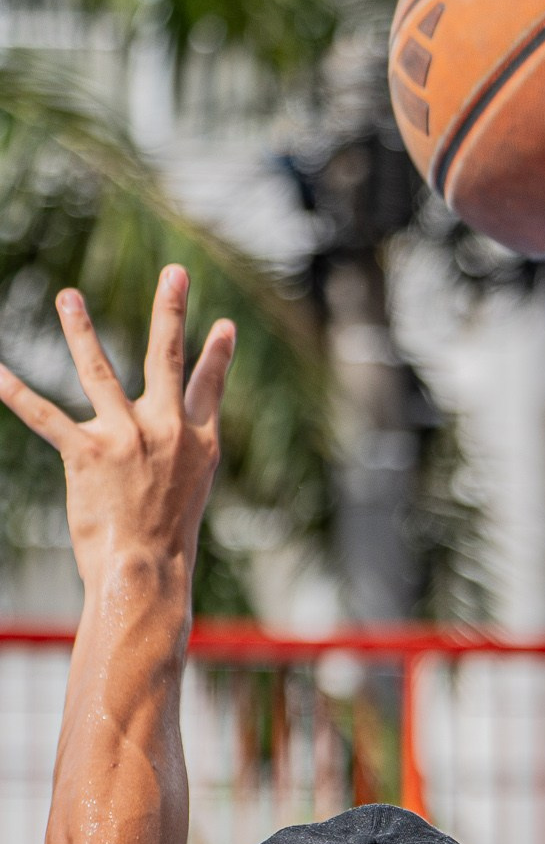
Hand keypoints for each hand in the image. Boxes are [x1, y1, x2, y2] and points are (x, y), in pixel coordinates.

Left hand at [0, 269, 234, 591]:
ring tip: (69, 297)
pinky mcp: (88, 453)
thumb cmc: (167, 543)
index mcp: (199, 442)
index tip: (225, 326)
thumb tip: (174, 444)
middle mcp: (167, 430)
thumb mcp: (190, 495)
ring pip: (99, 371)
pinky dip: (14, 391)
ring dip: (81, 330)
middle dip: (171, 310)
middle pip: (168, 357)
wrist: (148, 570)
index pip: (209, 387)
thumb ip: (182, 458)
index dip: (218, 355)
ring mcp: (128, 437)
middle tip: (175, 273)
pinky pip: (43, 415)